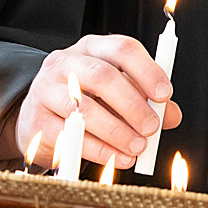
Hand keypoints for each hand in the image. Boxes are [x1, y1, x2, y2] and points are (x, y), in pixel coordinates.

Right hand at [12, 34, 181, 169]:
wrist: (39, 120)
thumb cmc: (87, 101)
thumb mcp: (117, 94)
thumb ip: (146, 100)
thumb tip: (171, 115)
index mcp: (92, 48)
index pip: (122, 49)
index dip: (146, 71)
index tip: (165, 95)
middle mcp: (66, 63)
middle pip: (102, 77)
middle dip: (132, 105)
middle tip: (152, 127)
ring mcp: (45, 89)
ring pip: (84, 108)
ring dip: (117, 131)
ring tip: (139, 147)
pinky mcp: (36, 120)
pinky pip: (71, 136)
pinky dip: (99, 150)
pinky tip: (118, 158)